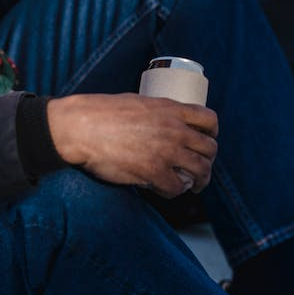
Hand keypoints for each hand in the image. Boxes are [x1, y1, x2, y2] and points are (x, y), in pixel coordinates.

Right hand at [47, 94, 218, 197]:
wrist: (81, 126)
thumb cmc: (100, 113)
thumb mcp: (136, 103)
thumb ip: (152, 114)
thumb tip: (155, 125)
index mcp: (171, 109)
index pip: (209, 119)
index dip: (212, 132)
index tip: (207, 140)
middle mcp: (175, 129)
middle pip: (210, 148)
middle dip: (208, 160)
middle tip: (200, 168)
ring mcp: (167, 151)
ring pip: (201, 170)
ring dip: (200, 180)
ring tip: (194, 186)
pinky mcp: (153, 171)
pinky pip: (177, 188)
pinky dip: (174, 192)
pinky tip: (167, 190)